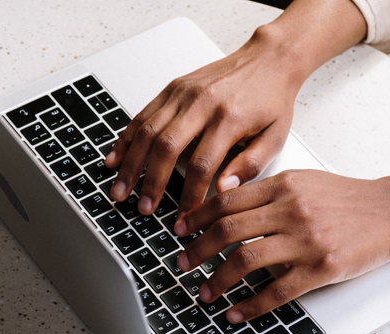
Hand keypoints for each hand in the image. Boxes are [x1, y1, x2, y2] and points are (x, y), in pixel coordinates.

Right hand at [104, 29, 304, 215]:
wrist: (269, 58)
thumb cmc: (271, 100)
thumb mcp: (274, 137)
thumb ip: (250, 166)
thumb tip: (223, 191)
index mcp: (229, 119)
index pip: (202, 166)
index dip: (189, 196)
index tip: (183, 218)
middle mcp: (202, 103)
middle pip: (166, 148)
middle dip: (150, 182)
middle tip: (142, 208)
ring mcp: (183, 94)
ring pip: (147, 131)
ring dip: (130, 164)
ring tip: (119, 190)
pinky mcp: (173, 88)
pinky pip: (142, 115)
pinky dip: (125, 139)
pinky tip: (115, 158)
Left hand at [174, 170, 389, 321]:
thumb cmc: (346, 199)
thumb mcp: (303, 182)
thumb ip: (266, 193)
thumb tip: (225, 207)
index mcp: (283, 186)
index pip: (227, 200)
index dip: (196, 217)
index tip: (180, 230)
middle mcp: (291, 210)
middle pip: (228, 230)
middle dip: (197, 250)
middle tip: (182, 263)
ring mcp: (305, 240)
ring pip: (245, 260)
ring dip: (217, 280)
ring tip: (204, 292)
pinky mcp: (321, 268)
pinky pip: (276, 291)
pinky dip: (250, 305)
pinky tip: (235, 313)